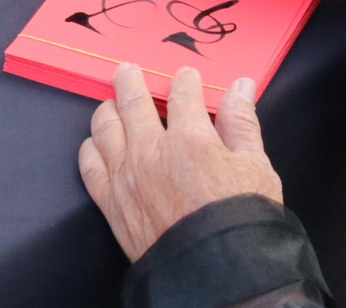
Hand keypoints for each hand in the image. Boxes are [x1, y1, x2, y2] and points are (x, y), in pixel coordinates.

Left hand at [78, 64, 281, 261]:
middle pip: (132, 101)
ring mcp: (126, 177)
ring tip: (111, 102)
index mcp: (190, 139)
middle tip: (128, 70)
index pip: (182, 94)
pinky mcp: (111, 203)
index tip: (186, 76)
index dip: (185, 80)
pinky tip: (96, 143)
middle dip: (130, 80)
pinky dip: (90, 147)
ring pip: (104, 126)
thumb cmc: (240, 221)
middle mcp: (151, 152)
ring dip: (108, 108)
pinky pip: (89, 164)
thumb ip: (243, 123)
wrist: (216, 274)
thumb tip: (240, 87)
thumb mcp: (256, 167)